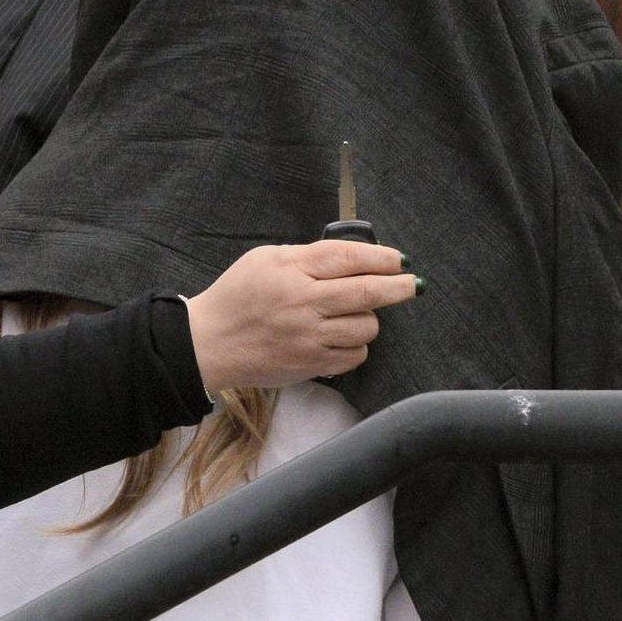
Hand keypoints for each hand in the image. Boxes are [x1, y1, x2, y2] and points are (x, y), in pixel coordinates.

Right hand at [184, 240, 418, 394]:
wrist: (207, 343)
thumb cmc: (236, 296)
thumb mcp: (265, 259)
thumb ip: (308, 256)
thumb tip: (355, 259)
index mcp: (292, 270)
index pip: (349, 258)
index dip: (383, 258)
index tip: (399, 260)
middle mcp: (303, 303)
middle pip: (367, 293)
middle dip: (399, 288)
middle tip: (414, 285)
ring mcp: (308, 337)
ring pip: (365, 327)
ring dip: (368, 319)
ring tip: (354, 315)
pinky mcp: (309, 364)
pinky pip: (354, 356)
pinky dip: (356, 346)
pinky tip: (342, 338)